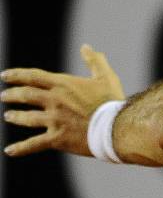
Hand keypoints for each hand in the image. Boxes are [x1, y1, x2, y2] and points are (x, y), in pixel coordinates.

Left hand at [1, 45, 124, 156]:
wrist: (116, 127)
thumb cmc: (112, 101)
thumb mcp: (106, 77)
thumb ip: (94, 60)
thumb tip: (85, 47)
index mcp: (64, 85)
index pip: (34, 77)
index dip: (17, 75)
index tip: (4, 75)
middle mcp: (55, 101)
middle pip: (27, 96)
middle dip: (12, 95)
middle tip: (4, 95)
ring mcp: (54, 120)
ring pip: (27, 118)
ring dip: (15, 116)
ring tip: (8, 116)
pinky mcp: (57, 138)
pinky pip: (34, 144)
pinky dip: (21, 148)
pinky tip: (10, 150)